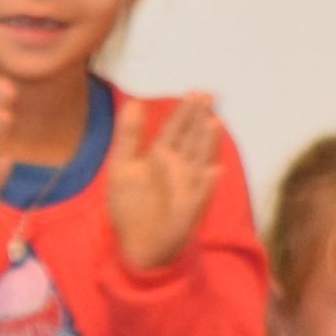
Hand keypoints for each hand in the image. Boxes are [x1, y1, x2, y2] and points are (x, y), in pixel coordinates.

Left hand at [103, 93, 222, 273]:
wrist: (136, 244)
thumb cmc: (129, 206)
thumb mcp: (121, 167)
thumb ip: (128, 136)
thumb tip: (133, 103)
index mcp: (161, 155)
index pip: (176, 128)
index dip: (185, 111)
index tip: (194, 91)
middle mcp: (179, 166)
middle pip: (192, 137)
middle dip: (200, 118)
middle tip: (208, 96)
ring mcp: (189, 185)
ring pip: (201, 159)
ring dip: (208, 143)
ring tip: (213, 122)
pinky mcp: (191, 208)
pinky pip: (201, 195)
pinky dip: (207, 184)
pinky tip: (214, 171)